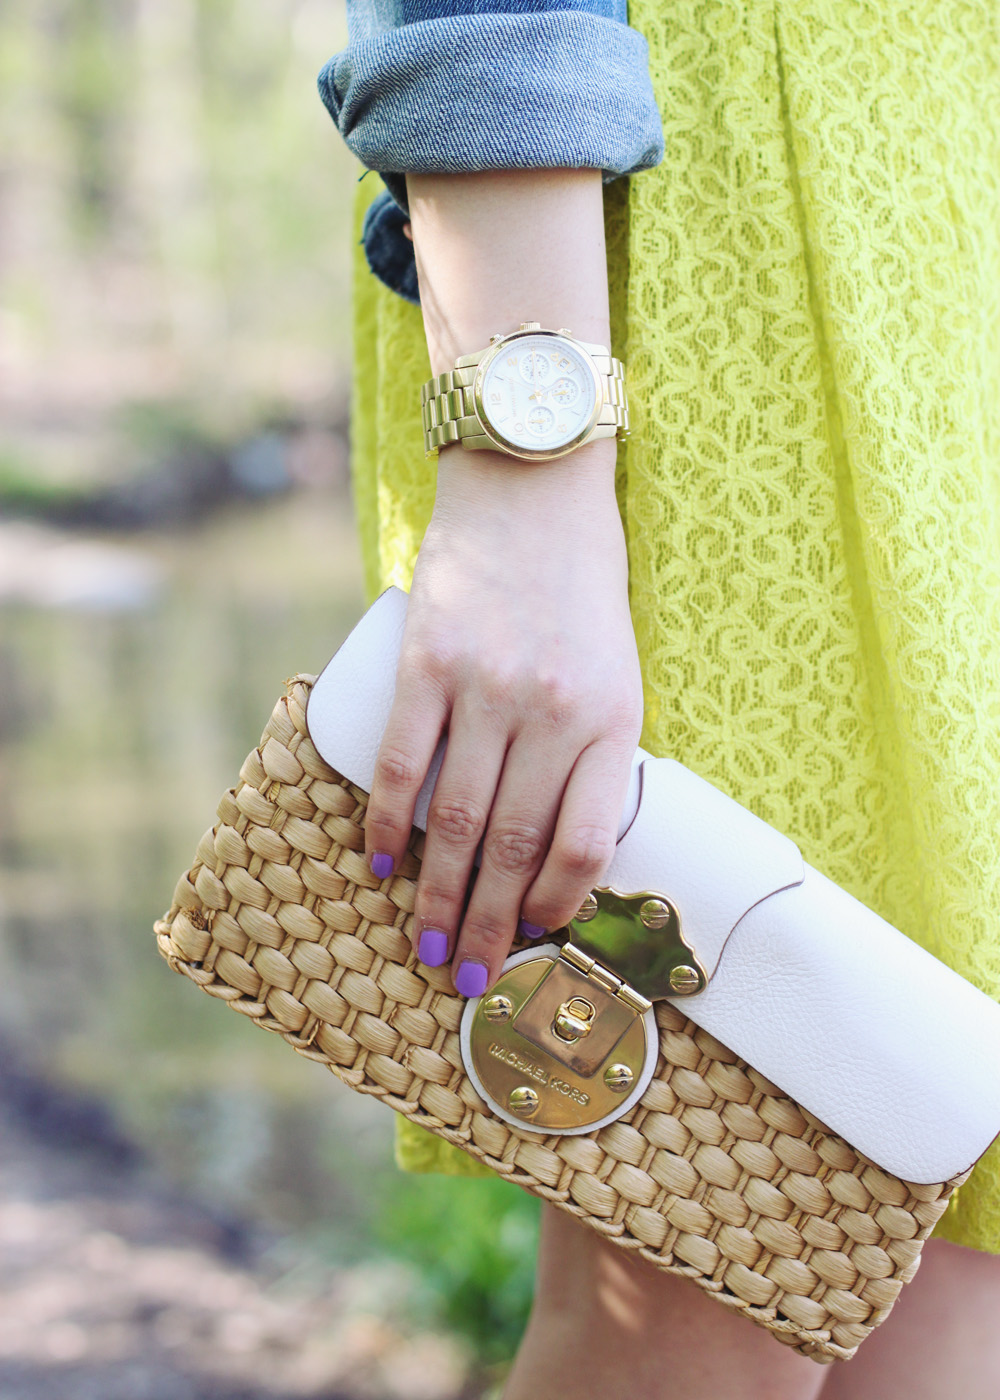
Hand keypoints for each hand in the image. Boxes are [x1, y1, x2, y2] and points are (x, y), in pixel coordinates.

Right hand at [363, 442, 642, 996]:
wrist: (535, 489)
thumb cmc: (582, 589)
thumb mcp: (618, 670)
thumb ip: (593, 751)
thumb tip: (553, 846)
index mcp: (613, 721)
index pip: (585, 843)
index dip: (556, 907)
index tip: (533, 938)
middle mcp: (553, 713)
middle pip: (515, 848)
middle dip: (487, 926)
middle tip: (466, 978)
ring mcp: (486, 689)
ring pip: (458, 820)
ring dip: (435, 894)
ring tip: (423, 944)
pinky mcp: (427, 663)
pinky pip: (402, 762)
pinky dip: (387, 821)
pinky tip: (380, 861)